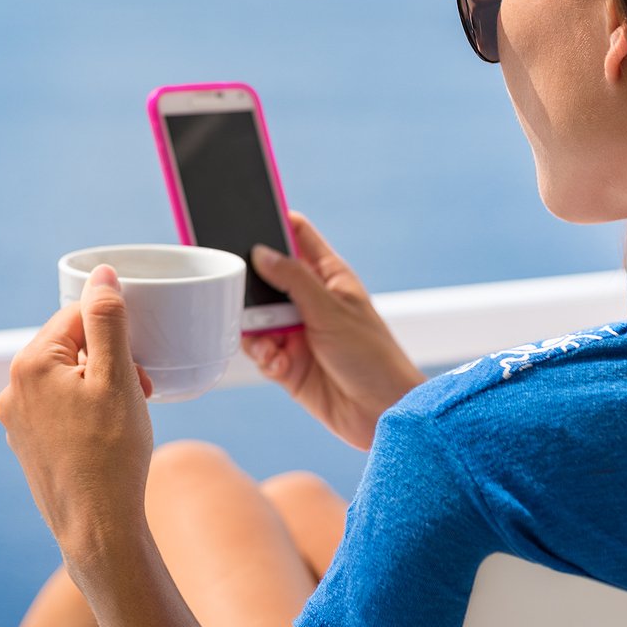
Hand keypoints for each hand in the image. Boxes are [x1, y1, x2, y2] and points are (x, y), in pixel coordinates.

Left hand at [0, 264, 156, 564]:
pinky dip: (86, 411)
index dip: (115, 336)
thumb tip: (101, 274)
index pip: (78, 317)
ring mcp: (16, 419)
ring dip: (101, 386)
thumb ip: (108, 319)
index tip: (134, 367)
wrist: (97, 527)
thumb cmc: (111, 454)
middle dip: (110, 361)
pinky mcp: (27, 442)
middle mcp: (13, 388)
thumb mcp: (117, 377)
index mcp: (29, 363)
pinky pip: (59, 408)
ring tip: (125, 417)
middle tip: (136, 393)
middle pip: (71, 346)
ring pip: (67, 378)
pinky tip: (106, 437)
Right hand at [242, 211, 424, 450]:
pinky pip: (261, 352)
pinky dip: (262, 356)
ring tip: (265, 339)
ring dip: (255, 328)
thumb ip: (293, 279)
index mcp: (329, 277)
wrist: (382, 414)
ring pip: (257, 318)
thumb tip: (260, 252)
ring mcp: (298, 333)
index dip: (276, 222)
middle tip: (243, 293)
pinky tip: (275, 362)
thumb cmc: (372, 356)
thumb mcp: (331, 310)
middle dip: (252, 287)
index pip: (299, 237)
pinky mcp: (288, 365)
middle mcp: (310, 302)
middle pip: (268, 279)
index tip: (248, 212)